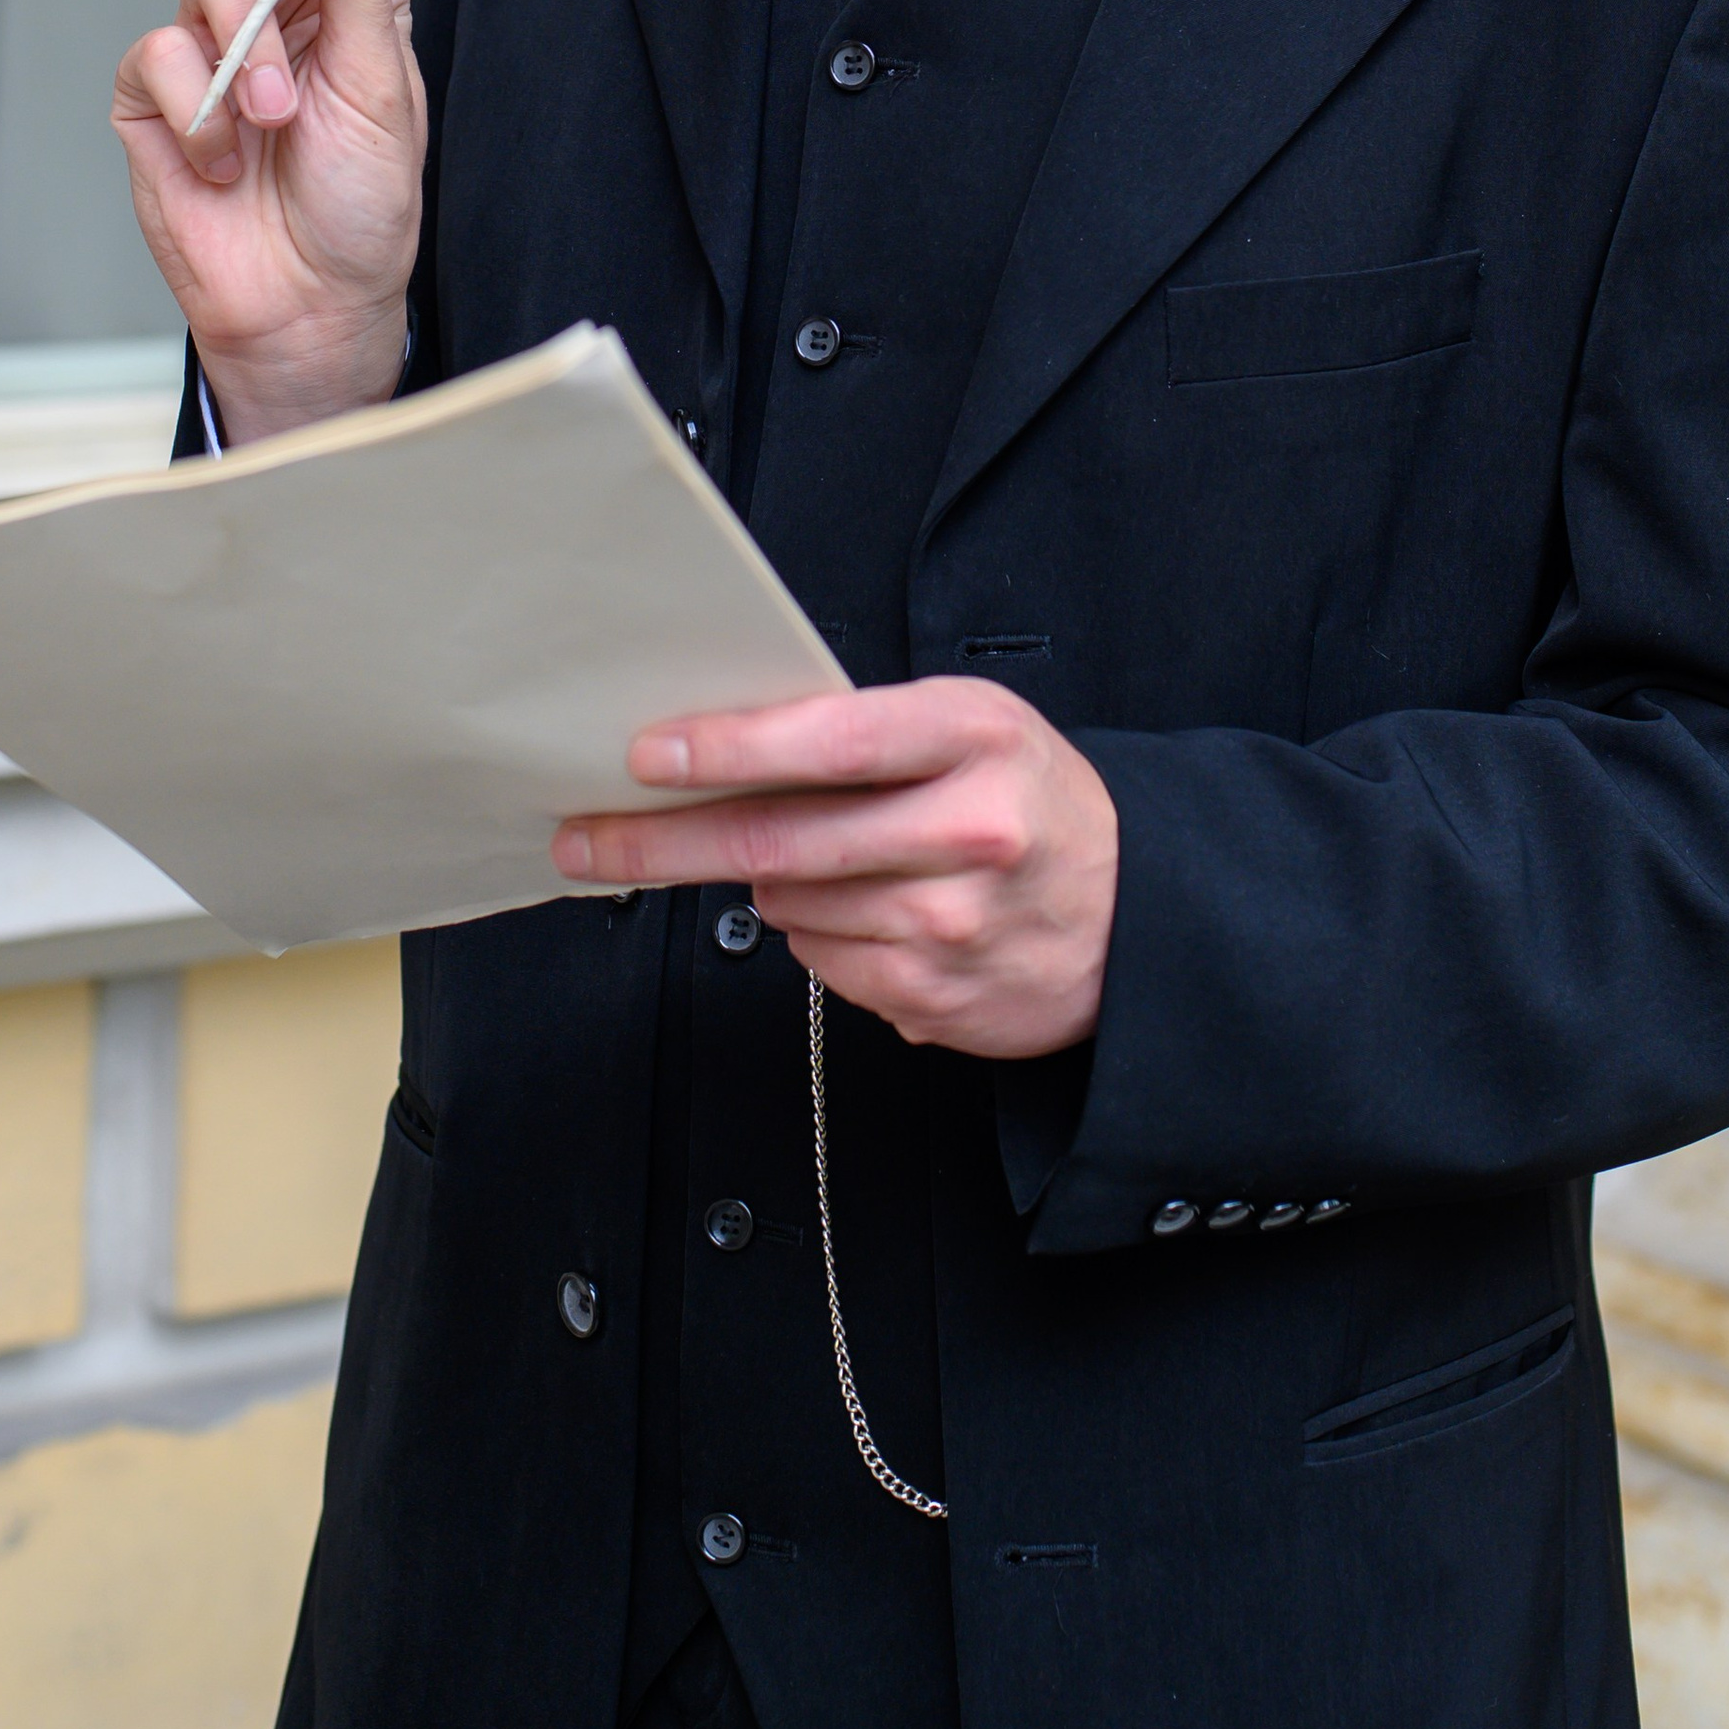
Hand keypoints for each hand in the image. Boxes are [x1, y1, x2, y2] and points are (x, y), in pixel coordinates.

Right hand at [112, 0, 423, 442]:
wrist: (307, 307)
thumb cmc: (360, 208)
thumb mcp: (381, 86)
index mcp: (344, 0)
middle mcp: (275, 10)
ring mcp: (209, 48)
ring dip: (243, 36)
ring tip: (275, 116)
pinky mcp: (152, 97)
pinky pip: (156, 52)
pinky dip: (195, 107)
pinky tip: (223, 161)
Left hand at [553, 678, 1118, 1059]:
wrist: (1141, 918)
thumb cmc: (1035, 801)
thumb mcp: (976, 728)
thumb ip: (870, 732)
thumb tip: (728, 746)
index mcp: (975, 740)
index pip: (832, 741)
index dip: (731, 747)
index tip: (650, 756)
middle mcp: (967, 833)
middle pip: (779, 841)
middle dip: (663, 841)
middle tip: (587, 837)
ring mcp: (950, 927)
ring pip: (787, 905)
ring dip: (772, 882)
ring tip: (834, 860)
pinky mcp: (933, 1000)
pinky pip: (819, 963)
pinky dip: (818, 935)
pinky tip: (872, 913)